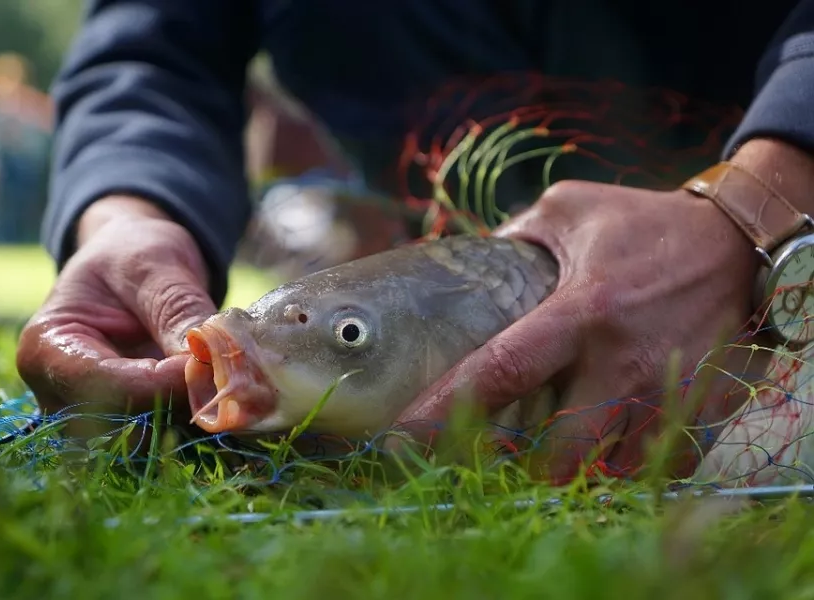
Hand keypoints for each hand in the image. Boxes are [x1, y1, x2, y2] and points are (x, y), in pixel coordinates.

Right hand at [16, 196, 217, 440]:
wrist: (133, 266)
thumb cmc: (133, 255)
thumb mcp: (156, 267)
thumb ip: (178, 311)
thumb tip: (211, 359)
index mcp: (48, 349)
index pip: (104, 388)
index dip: (163, 386)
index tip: (212, 366)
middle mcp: (61, 397)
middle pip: (122, 429)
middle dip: (184, 412)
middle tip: (239, 389)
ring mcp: (95, 419)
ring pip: (149, 445)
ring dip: (199, 425)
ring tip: (244, 397)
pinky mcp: (132, 425)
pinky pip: (167, 440)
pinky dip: (203, 426)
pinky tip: (238, 406)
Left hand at [389, 169, 779, 481]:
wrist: (737, 241)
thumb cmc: (643, 223)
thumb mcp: (570, 208)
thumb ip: (513, 236)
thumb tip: (465, 262)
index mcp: (581, 310)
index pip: (501, 371)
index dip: (446, 410)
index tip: (401, 440)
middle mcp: (622, 360)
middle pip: (558, 450)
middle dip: (523, 466)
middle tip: (501, 453)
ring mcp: (666, 391)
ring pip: (611, 469)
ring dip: (578, 469)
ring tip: (556, 450)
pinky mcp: (702, 408)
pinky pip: (660, 466)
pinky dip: (630, 467)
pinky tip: (612, 445)